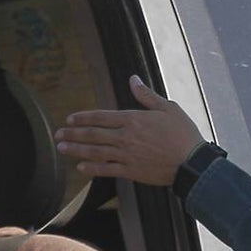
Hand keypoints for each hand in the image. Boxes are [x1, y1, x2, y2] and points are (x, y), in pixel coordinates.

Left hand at [56, 75, 204, 185]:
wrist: (192, 162)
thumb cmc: (183, 133)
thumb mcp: (167, 108)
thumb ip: (146, 95)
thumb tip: (133, 79)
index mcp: (133, 119)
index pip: (102, 117)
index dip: (84, 117)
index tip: (70, 118)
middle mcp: (126, 137)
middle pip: (93, 134)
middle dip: (73, 133)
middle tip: (58, 133)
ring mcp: (127, 155)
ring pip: (95, 151)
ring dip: (76, 149)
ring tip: (61, 147)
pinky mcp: (131, 171)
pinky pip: (107, 170)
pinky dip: (92, 169)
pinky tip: (80, 167)